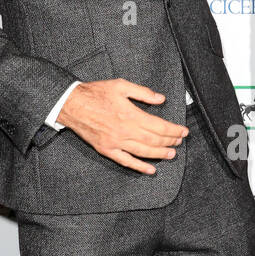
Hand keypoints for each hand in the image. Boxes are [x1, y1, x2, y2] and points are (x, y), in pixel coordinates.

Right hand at [58, 79, 187, 173]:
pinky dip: (139, 167)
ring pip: (143, 152)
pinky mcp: (106, 150)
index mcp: (130, 114)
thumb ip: (142, 92)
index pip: (159, 126)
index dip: (173, 130)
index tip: (183, 131)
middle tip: (179, 141)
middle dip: (170, 141)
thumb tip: (161, 99)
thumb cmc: (95, 93)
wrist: (71, 104)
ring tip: (171, 154)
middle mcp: (124, 131)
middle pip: (154, 140)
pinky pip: (126, 161)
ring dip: (160, 154)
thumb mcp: (120, 85)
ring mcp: (115, 142)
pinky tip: (151, 170)